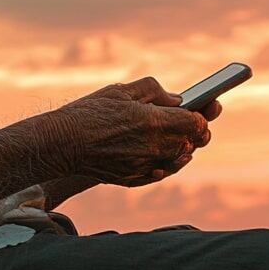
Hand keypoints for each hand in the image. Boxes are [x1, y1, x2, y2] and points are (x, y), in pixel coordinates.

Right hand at [47, 77, 213, 186]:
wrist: (61, 143)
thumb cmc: (89, 112)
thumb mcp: (121, 90)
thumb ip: (154, 90)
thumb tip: (176, 99)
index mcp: (154, 121)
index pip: (195, 122)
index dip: (204, 115)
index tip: (206, 109)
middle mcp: (153, 147)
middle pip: (190, 142)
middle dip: (197, 132)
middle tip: (199, 123)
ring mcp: (144, 166)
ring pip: (178, 159)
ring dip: (184, 148)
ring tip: (184, 138)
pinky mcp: (133, 179)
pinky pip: (161, 173)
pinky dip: (168, 165)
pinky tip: (168, 156)